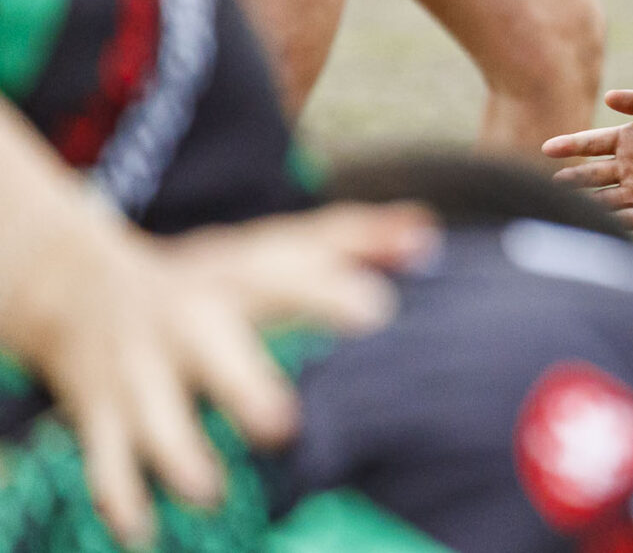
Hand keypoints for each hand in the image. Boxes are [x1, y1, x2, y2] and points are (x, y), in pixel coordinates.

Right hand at [0, 201, 431, 546]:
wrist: (82, 289)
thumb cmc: (214, 279)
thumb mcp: (274, 250)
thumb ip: (353, 241)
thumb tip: (425, 234)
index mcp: (238, 282)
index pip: (286, 280)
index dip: (329, 293)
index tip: (375, 312)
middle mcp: (186, 325)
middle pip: (212, 352)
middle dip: (242, 388)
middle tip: (281, 427)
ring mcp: (139, 374)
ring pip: (154, 420)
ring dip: (179, 461)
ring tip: (211, 495)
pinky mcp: (100, 416)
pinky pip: (104, 465)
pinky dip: (121, 501)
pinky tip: (145, 534)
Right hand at [542, 91, 632, 227]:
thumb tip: (608, 96)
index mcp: (632, 140)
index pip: (593, 143)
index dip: (570, 145)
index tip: (548, 149)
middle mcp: (630, 168)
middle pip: (591, 175)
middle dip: (571, 179)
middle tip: (548, 184)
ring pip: (603, 200)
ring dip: (585, 204)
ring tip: (562, 208)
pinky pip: (627, 221)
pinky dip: (610, 224)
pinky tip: (595, 227)